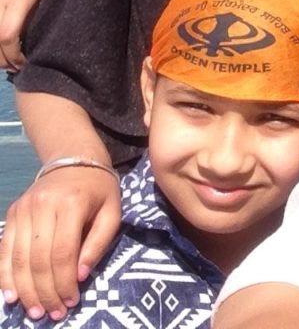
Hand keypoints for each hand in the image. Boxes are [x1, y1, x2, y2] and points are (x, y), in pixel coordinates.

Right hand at [0, 167, 120, 320]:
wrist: (75, 160)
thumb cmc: (99, 191)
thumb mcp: (112, 212)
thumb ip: (99, 243)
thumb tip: (79, 277)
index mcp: (72, 204)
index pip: (62, 253)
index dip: (64, 282)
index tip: (71, 302)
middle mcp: (43, 205)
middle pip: (37, 259)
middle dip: (45, 292)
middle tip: (53, 314)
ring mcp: (23, 209)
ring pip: (18, 258)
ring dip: (25, 290)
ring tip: (34, 311)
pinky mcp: (12, 213)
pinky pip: (4, 250)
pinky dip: (5, 275)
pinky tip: (12, 296)